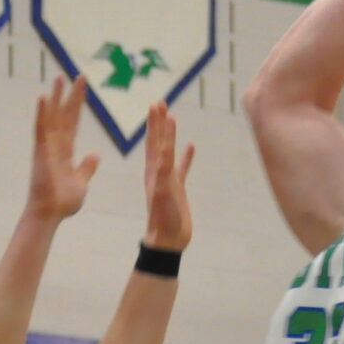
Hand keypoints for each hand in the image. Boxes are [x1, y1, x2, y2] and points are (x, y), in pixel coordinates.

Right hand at [26, 76, 100, 222]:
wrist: (50, 214)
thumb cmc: (62, 203)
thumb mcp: (81, 182)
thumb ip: (86, 167)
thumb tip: (94, 154)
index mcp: (65, 151)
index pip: (73, 122)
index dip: (78, 104)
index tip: (83, 87)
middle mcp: (55, 145)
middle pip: (64, 114)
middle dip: (71, 94)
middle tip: (78, 74)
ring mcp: (46, 147)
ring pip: (52, 116)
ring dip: (55, 96)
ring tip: (59, 77)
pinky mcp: (41, 152)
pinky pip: (41, 129)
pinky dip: (42, 113)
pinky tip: (43, 96)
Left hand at [141, 101, 194, 252]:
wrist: (167, 240)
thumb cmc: (163, 218)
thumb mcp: (163, 192)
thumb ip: (164, 171)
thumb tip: (164, 149)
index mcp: (153, 170)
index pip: (154, 141)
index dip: (155, 123)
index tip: (155, 104)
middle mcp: (158, 171)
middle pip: (158, 141)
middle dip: (158, 122)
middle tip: (159, 102)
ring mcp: (167, 179)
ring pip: (169, 151)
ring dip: (170, 135)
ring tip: (172, 117)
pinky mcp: (177, 188)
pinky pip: (182, 167)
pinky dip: (186, 156)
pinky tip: (191, 146)